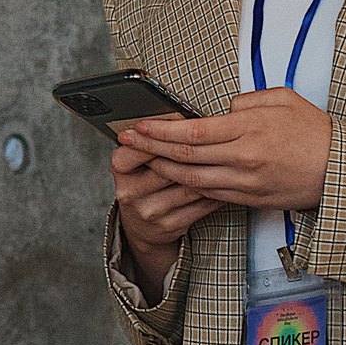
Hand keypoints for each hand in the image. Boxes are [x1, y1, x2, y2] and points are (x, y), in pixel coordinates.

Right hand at [111, 140, 221, 299]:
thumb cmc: (143, 181)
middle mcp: (131, 191)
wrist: (141, 225)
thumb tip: (179, 118)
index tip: (181, 125)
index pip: (140, 146)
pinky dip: (215, 193)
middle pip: (167, 166)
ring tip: (225, 159)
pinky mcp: (169, 226)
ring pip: (187, 186)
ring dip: (209, 172)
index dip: (162, 136)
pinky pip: (199, 206)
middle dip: (191, 153)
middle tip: (215, 139)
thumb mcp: (136, 160)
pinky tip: (225, 181)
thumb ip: (151, 141)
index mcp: (120, 168)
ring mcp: (149, 211)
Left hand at [116, 87, 331, 210]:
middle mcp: (243, 158)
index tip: (139, 126)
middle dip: (151, 149)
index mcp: (248, 129)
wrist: (340, 170)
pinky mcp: (251, 199)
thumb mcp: (282, 99)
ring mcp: (246, 183)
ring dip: (164, 171)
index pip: (192, 132)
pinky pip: (212, 194)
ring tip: (143, 160)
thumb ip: (247, 100)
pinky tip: (174, 178)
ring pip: (193, 180)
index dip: (160, 131)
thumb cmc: (314, 131)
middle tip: (126, 142)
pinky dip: (189, 186)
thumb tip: (223, 108)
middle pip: (185, 158)